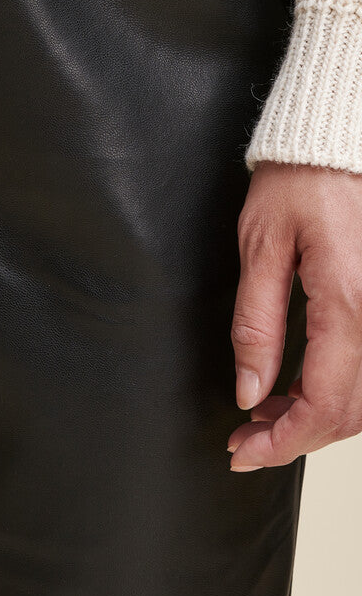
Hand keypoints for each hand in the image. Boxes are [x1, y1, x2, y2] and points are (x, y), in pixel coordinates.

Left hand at [228, 159, 361, 469]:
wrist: (336, 143)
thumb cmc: (299, 179)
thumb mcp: (260, 245)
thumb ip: (255, 324)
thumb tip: (250, 390)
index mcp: (349, 302)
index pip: (325, 404)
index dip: (284, 442)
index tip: (244, 452)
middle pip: (351, 412)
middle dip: (296, 437)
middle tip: (246, 439)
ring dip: (317, 417)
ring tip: (265, 414)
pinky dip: (337, 390)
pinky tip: (297, 387)